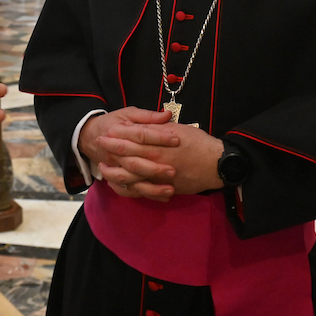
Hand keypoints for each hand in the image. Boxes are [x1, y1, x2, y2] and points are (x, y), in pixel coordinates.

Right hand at [79, 108, 178, 201]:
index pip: (140, 135)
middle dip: (154, 169)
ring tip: (170, 189)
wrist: (90, 136)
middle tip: (173, 171)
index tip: (176, 140)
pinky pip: (128, 191)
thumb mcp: (128, 113)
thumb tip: (167, 115)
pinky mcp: (115, 179)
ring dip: (150, 187)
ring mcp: (113, 167)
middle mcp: (114, 152)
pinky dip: (145, 195)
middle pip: (134, 163)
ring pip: (130, 180)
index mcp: (118, 132)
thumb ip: (148, 116)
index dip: (159, 137)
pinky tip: (162, 197)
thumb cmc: (113, 123)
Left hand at [98, 122, 223, 196]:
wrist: (217, 164)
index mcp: (159, 144)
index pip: (132, 139)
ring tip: (103, 170)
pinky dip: (129, 189)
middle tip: (98, 148)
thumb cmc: (200, 143)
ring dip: (115, 173)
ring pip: (131, 178)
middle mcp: (157, 161)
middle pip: (127, 157)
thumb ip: (160, 127)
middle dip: (111, 152)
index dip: (117, 137)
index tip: (104, 133)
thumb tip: (146, 124)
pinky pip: (143, 191)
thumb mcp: (180, 128)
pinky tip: (120, 185)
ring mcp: (160, 177)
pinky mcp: (165, 189)